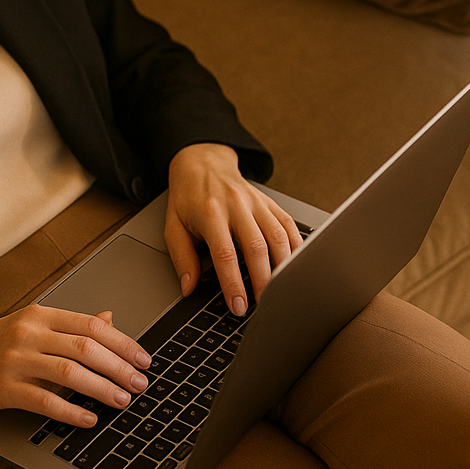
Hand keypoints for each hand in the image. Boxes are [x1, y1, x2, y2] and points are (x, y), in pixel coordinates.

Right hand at [0, 306, 149, 424]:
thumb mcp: (30, 325)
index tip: (143, 358)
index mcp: (39, 315)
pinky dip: (71, 411)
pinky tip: (89, 419)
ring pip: (70, 373)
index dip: (122, 343)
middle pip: (86, 348)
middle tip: (140, 383)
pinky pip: (45, 401)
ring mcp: (16, 360)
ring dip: (102, 388)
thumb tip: (109, 319)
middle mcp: (29, 333)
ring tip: (122, 400)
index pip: (91, 325)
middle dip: (119, 367)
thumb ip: (69, 324)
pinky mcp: (4, 389)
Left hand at [164, 143, 300, 315]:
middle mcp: (236, 206)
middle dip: (262, 281)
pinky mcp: (269, 202)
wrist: (202, 163)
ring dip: (282, 266)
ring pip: (277, 235)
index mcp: (210, 213)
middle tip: (262, 305)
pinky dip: (296, 246)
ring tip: (280, 290)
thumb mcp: (173, 226)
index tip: (238, 305)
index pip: (225, 254)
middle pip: (256, 247)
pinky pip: (288, 224)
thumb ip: (182, 258)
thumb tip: (188, 288)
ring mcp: (256, 202)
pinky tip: (295, 265)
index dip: (233, 283)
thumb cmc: (187, 197)